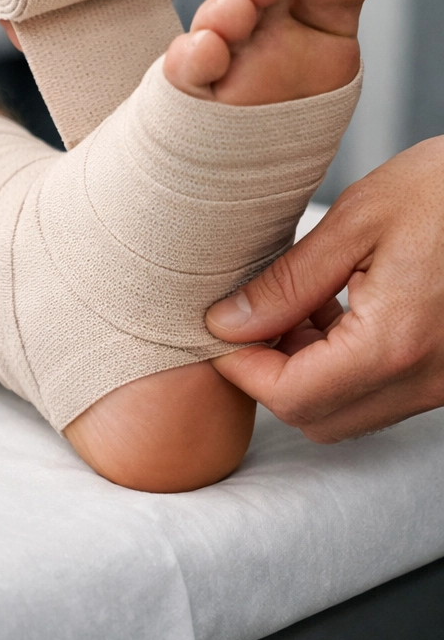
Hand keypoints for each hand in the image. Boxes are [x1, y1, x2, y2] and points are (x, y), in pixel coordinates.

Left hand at [207, 137, 443, 441]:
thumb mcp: (356, 222)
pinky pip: (377, 391)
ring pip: (345, 410)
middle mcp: (423, 378)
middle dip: (268, 373)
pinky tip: (330, 308)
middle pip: (315, 417)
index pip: (290, 396)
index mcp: (394, 343)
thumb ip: (288, 282)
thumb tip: (227, 322)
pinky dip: (339, 364)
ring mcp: (440, 382)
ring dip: (303, 370)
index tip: (218, 328)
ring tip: (293, 304)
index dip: (240, 367)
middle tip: (250, 316)